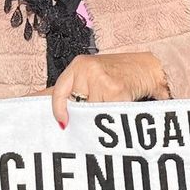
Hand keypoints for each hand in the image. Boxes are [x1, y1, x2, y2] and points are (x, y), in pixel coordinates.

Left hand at [50, 53, 170, 128]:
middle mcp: (87, 69)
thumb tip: (40, 100)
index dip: (58, 110)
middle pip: (76, 106)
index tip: (63, 124)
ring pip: (91, 114)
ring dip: (101, 119)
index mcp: (78, 65)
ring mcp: (101, 79)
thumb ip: (70, 90)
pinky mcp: (116, 91)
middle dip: (85, 116)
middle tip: (96, 116)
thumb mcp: (91, 75)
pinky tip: (120, 110)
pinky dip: (113, 119)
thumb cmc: (119, 73)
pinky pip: (107, 115)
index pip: (58, 91)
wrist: (149, 68)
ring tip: (112, 109)